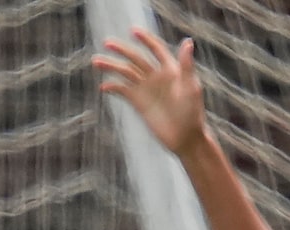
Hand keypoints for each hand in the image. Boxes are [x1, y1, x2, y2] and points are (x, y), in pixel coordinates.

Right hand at [92, 29, 205, 157]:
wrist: (185, 139)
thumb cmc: (192, 113)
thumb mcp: (191, 88)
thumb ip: (186, 65)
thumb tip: (188, 41)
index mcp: (170, 70)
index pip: (156, 49)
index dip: (146, 40)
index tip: (133, 31)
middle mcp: (156, 77)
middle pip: (136, 58)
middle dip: (122, 50)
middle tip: (106, 42)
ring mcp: (146, 89)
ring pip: (126, 72)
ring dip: (111, 66)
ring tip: (96, 62)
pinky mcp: (139, 102)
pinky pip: (122, 90)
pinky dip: (113, 87)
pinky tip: (104, 86)